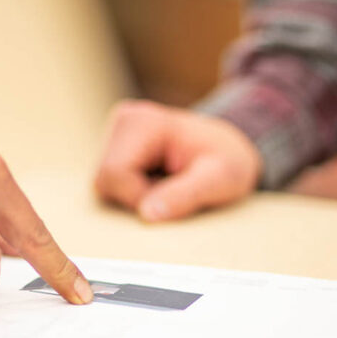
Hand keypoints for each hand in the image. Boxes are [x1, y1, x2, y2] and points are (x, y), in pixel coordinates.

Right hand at [95, 100, 261, 221]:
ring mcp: (117, 134)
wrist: (232, 149)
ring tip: (168, 184)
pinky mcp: (116, 149)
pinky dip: (134, 194)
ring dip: (136, 198)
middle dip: (137, 199)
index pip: (115, 176)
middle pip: (105, 182)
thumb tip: (146, 216)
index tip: (175, 194)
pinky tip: (158, 183)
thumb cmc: (229, 161)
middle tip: (173, 188)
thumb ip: (184, 196)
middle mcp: (124, 121)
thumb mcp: (220, 179)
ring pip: (105, 187)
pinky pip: (111, 186)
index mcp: (143, 121)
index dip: (140, 199)